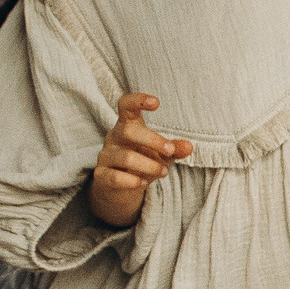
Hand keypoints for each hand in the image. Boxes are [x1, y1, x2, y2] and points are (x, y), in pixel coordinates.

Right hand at [89, 93, 188, 227]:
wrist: (121, 188)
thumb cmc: (143, 162)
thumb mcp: (162, 154)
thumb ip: (174, 149)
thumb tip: (188, 146)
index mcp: (127, 125)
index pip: (126, 105)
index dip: (138, 100)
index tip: (156, 103)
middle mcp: (114, 137)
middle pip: (128, 131)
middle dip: (153, 140)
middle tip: (170, 150)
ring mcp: (105, 156)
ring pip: (125, 157)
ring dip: (149, 165)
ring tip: (163, 172)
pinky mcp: (101, 175)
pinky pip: (114, 177)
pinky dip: (131, 181)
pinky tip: (142, 183)